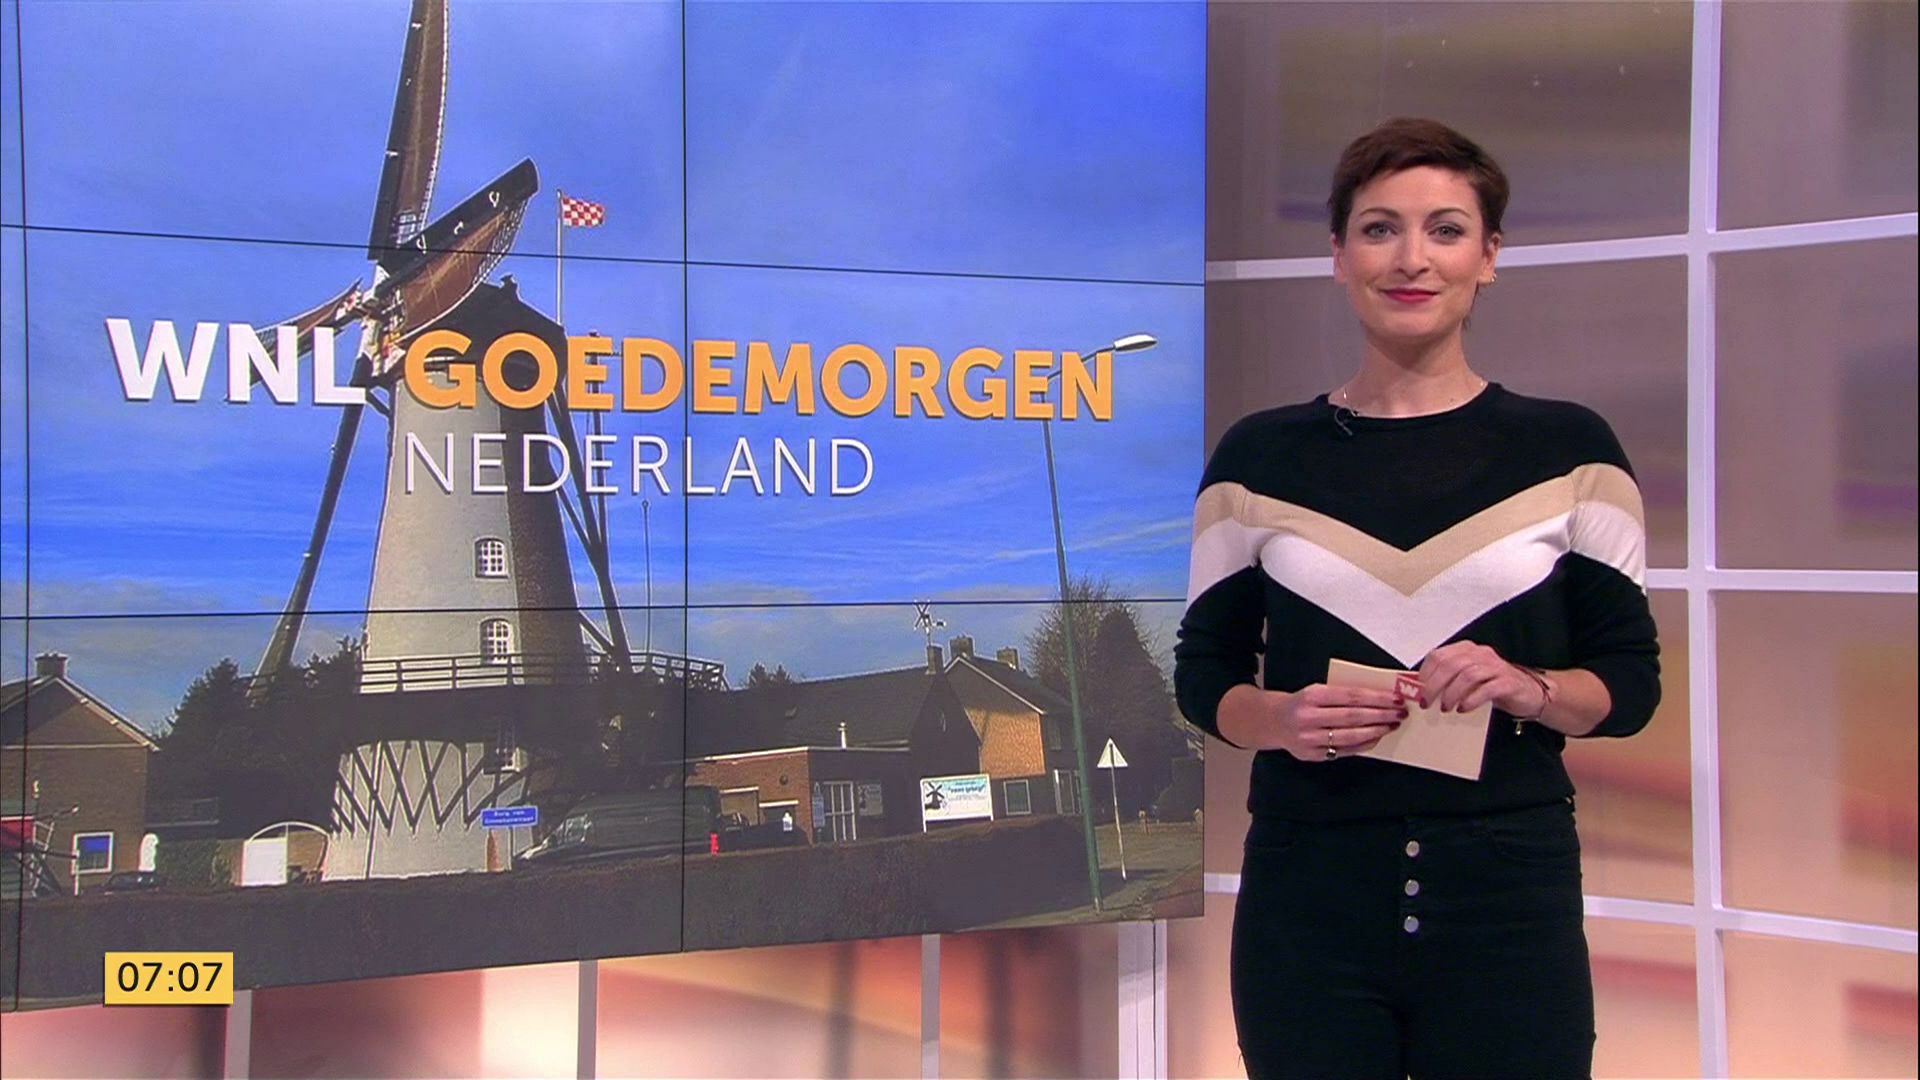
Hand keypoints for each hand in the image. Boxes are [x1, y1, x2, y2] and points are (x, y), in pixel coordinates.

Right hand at [1219, 683, 1404, 762]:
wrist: (1273, 722)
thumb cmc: (1302, 703)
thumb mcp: (1317, 690)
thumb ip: (1342, 694)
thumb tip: (1379, 697)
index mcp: (1312, 696)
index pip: (1351, 696)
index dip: (1376, 698)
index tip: (1396, 698)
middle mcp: (1309, 718)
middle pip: (1353, 716)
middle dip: (1381, 714)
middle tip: (1400, 712)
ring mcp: (1310, 739)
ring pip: (1350, 736)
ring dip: (1376, 730)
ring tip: (1391, 725)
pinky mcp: (1314, 755)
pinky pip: (1345, 750)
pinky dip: (1364, 744)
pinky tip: (1376, 737)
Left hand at [1416, 641, 1546, 716]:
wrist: (1528, 693)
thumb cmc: (1493, 686)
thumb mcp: (1466, 680)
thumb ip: (1447, 680)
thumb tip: (1419, 690)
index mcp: (1467, 650)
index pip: (1438, 655)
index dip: (1424, 674)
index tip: (1417, 691)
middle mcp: (1481, 654)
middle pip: (1450, 665)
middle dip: (1434, 685)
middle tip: (1427, 703)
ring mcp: (1496, 667)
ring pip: (1467, 675)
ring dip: (1452, 693)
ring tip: (1445, 708)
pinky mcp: (1508, 682)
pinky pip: (1487, 688)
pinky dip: (1471, 699)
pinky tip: (1463, 709)